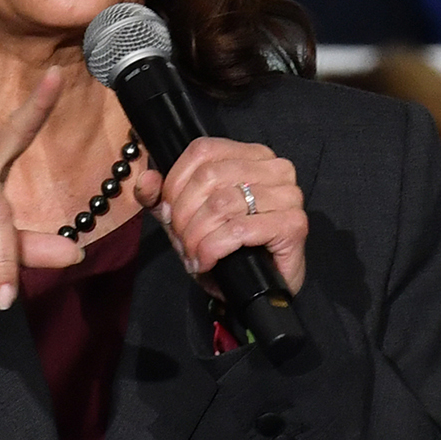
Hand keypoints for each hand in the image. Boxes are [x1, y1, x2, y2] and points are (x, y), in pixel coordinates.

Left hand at [133, 137, 305, 294]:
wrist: (258, 288)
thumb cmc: (227, 248)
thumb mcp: (186, 217)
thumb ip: (161, 196)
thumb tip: (146, 180)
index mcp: (250, 155)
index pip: (202, 151)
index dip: (175, 183)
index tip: (169, 213)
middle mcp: (275, 167)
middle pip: (209, 176)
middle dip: (184, 214)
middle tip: (182, 241)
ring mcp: (289, 195)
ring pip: (222, 203)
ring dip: (197, 235)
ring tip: (194, 254)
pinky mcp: (293, 224)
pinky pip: (239, 230)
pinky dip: (214, 248)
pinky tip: (208, 261)